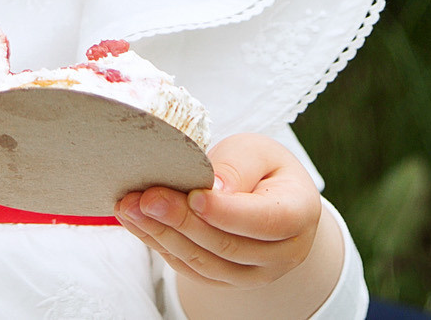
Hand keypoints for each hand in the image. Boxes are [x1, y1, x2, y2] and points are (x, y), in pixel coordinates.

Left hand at [117, 134, 324, 298]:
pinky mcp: (225, 280)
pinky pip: (190, 269)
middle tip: (146, 197)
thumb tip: (213, 189)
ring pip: (205, 263)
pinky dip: (160, 246)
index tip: (193, 196)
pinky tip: (137, 222)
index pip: (266, 221)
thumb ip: (237, 166)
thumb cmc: (262, 168)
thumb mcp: (256, 151)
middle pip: (229, 246)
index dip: (228, 212)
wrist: (267, 197)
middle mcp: (282, 253)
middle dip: (182, 222)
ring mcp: (254, 274)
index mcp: (300, 213)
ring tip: (130, 208)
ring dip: (162, 236)